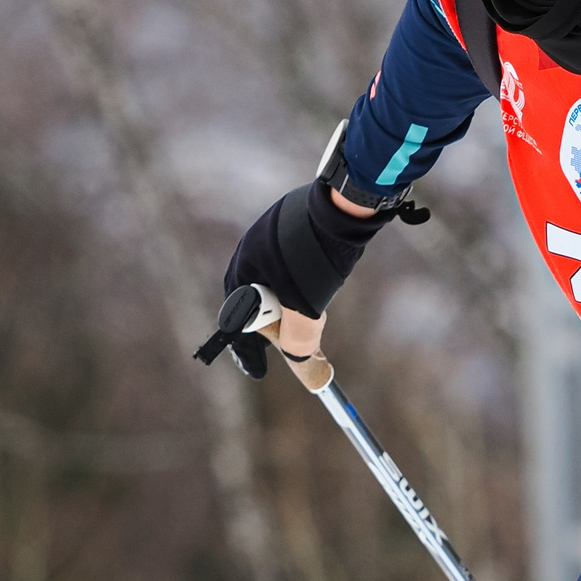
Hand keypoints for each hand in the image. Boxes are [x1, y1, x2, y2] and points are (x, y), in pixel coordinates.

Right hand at [214, 182, 395, 378]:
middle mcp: (251, 249)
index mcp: (243, 269)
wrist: (342, 207)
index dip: (249, 352)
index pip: (238, 320)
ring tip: (309, 313)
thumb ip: (299, 341)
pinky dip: (300, 280)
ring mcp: (271, 233)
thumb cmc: (316, 257)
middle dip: (272, 326)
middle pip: (255, 301)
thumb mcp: (305, 308)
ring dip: (289, 301)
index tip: (260, 372)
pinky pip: (290, 261)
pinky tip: (318, 283)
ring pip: (275, 281)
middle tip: (291, 341)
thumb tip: (304, 365)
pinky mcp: (292, 225)